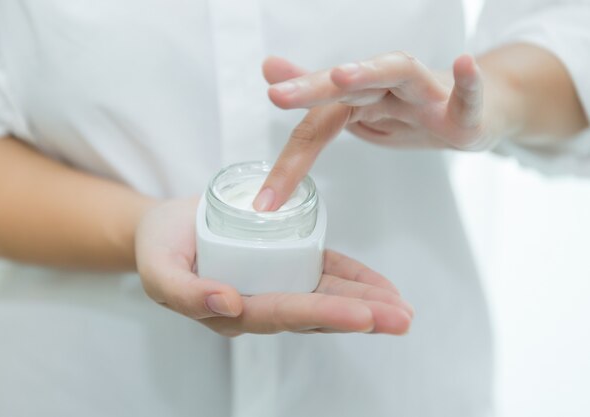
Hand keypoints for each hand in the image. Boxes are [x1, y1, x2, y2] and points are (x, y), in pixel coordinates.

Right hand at [135, 198, 412, 336]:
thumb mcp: (158, 270)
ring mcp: (276, 283)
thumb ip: (184, 292)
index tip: (361, 316)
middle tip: (400, 319)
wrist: (167, 229)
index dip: (322, 315)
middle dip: (360, 316)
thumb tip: (227, 303)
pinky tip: (380, 287)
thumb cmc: (160, 247)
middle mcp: (260, 304)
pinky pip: (323, 272)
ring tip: (402, 309)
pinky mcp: (286, 262)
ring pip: (326, 296)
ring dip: (366, 302)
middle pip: (314, 313)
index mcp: (232, 311)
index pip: (282, 314)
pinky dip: (353, 279)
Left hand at [253, 53, 494, 211]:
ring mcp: (425, 95)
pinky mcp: (462, 111)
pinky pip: (466, 96)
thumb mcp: (359, 109)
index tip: (265, 202)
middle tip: (276, 96)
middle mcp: (387, 90)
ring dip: (370, 71)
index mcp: (359, 99)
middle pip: (348, 87)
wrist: (472, 108)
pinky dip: (466, 82)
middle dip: (311, 89)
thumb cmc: (410, 110)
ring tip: (341, 74)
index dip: (289, 162)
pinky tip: (463, 63)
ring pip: (398, 74)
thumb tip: (269, 70)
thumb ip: (317, 98)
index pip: (317, 126)